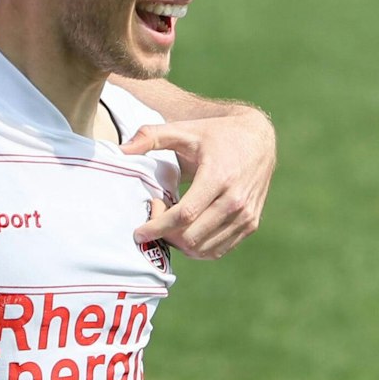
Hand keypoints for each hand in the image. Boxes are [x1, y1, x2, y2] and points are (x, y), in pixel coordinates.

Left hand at [124, 109, 274, 259]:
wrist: (258, 139)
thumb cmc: (216, 134)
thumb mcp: (184, 130)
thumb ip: (151, 136)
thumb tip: (120, 150)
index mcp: (219, 177)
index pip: (185, 214)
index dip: (158, 227)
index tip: (138, 232)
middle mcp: (236, 200)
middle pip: (192, 236)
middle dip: (165, 234)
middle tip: (155, 215)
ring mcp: (246, 215)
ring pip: (204, 248)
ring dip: (179, 243)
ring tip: (169, 222)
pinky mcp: (250, 224)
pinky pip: (218, 250)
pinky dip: (196, 247)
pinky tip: (185, 230)